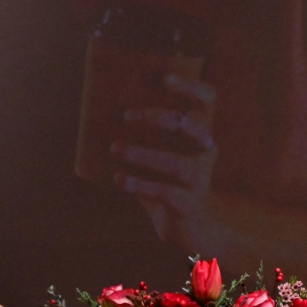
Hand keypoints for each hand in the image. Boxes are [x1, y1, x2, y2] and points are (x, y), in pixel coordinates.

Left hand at [111, 73, 218, 248]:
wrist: (190, 228)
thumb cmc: (168, 183)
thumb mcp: (160, 155)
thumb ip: (141, 137)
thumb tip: (98, 115)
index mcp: (201, 134)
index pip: (208, 102)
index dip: (191, 88)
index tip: (165, 77)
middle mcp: (206, 152)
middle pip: (194, 127)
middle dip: (161, 118)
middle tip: (127, 115)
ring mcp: (200, 180)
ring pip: (178, 164)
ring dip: (144, 154)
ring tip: (115, 148)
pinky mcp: (188, 205)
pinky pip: (167, 193)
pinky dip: (141, 185)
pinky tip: (119, 180)